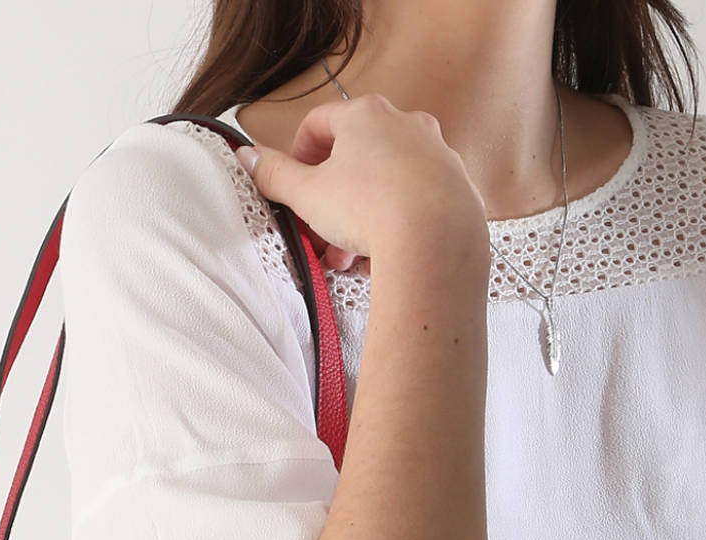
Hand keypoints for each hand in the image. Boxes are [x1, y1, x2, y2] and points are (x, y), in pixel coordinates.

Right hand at [233, 90, 490, 277]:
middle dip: (330, 202)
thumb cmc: (369, 208)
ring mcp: (436, 154)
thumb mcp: (307, 195)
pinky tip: (381, 258)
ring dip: (359, 220)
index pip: (319, 123)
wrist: (436, 241)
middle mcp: (406, 124)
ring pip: (385, 185)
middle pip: (354, 159)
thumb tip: (248, 157)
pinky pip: (414, 206)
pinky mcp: (458, 188)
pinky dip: (394, 227)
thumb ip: (274, 175)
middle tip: (318, 236)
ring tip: (347, 259)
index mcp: (366, 114)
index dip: (298, 155)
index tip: (292, 186)